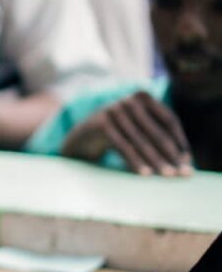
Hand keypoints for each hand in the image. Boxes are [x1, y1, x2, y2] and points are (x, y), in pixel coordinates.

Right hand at [62, 92, 192, 176]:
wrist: (83, 135)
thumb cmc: (119, 133)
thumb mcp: (139, 129)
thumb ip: (158, 137)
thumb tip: (186, 161)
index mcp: (143, 97)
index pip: (169, 119)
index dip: (180, 140)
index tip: (187, 160)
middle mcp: (129, 100)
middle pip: (156, 131)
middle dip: (170, 154)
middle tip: (181, 172)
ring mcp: (113, 110)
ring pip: (140, 140)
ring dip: (156, 160)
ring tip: (167, 175)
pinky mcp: (100, 123)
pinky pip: (123, 145)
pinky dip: (135, 161)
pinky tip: (145, 174)